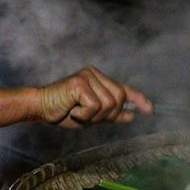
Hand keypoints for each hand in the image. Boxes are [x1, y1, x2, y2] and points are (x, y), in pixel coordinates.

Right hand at [38, 66, 152, 128]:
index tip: (149, 110)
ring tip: (78, 112)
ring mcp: (88, 76)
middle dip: (108, 114)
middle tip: (87, 116)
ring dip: (94, 115)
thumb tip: (132, 116)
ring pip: (109, 103)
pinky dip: (85, 114)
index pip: (124, 88)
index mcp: (99, 79)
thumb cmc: (63, 111)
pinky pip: (95, 105)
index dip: (138, 98)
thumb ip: (111, 114)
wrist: (40, 108)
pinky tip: (73, 110)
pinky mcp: (80, 82)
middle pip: (119, 97)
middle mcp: (95, 74)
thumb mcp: (92, 115)